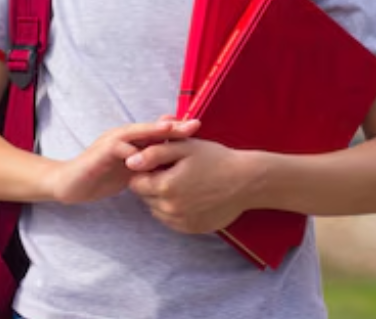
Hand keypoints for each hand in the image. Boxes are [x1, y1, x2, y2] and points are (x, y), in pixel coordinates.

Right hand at [46, 119, 199, 204]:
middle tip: (194, 125)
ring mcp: (111, 143)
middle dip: (173, 127)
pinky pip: (119, 149)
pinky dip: (133, 151)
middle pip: (151, 128)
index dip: (177, 130)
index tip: (198, 128)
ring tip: (173, 131)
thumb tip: (171, 164)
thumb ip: (147, 164)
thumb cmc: (101, 176)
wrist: (69, 183)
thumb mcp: (130, 170)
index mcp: (131, 140)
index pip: (157, 132)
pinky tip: (146, 156)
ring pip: (137, 134)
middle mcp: (123, 136)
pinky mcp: (101, 153)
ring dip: (155, 131)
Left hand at [126, 139, 257, 233]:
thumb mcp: (184, 147)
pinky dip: (176, 209)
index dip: (145, 171)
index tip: (162, 163)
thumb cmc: (215, 159)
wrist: (246, 181)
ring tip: (185, 183)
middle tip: (175, 172)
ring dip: (163, 198)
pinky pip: (171, 220)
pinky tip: (192, 196)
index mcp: (165, 186)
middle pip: (145, 197)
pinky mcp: (191, 229)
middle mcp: (170, 209)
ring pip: (157, 210)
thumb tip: (129, 162)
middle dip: (154, 184)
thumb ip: (154, 153)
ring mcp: (181, 222)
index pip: (136, 182)